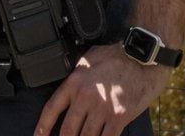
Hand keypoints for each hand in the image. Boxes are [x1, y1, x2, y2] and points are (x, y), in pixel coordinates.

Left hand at [36, 43, 172, 135]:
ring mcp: (102, 109)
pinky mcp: (119, 116)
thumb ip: (75, 78)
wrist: (141, 58)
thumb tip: (68, 92)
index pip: (52, 108)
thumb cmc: (115, 56)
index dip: (42, 126)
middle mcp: (85, 98)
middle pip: (68, 129)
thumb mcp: (87, 60)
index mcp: (74, 83)